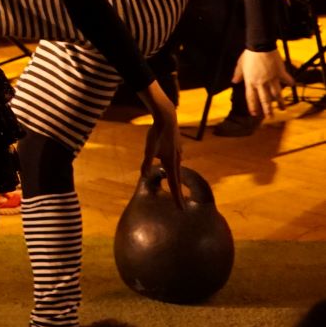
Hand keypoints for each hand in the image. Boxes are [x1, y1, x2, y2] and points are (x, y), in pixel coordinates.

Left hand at [138, 80, 182, 207]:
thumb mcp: (149, 149)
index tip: (181, 209)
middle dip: (178, 194)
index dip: (177, 197)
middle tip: (180, 207)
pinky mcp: (176, 148)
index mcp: (171, 162)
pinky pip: (175, 162)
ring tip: (176, 190)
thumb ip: (146, 162)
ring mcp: (177, 153)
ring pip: (177, 170)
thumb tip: (144, 175)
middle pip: (177, 180)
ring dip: (176, 181)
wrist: (167, 117)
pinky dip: (174, 169)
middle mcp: (176, 159)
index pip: (174, 184)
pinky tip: (172, 167)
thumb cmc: (156, 133)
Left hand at [233, 47, 292, 117]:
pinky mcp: (280, 73)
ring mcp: (271, 79)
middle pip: (265, 100)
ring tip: (283, 109)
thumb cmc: (249, 55)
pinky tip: (292, 85)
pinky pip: (286, 80)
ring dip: (280, 102)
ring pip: (277, 94)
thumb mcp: (240, 65)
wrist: (260, 46)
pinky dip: (290, 83)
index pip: (251, 98)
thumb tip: (234, 81)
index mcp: (250, 82)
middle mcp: (261, 83)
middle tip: (270, 117)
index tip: (255, 114)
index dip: (253, 107)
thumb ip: (238, 74)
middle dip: (268, 110)